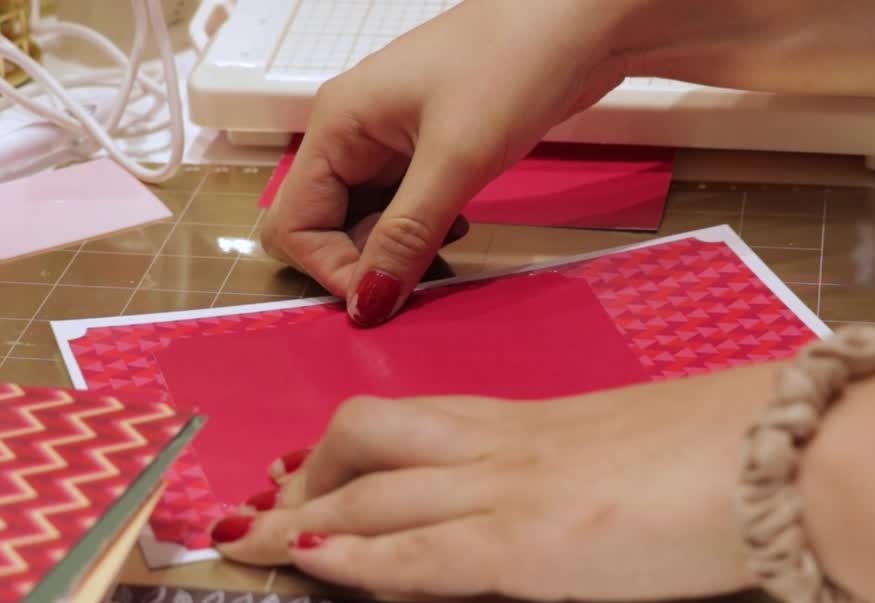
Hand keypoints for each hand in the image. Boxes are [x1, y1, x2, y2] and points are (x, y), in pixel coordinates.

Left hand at [209, 361, 782, 602]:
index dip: (344, 446)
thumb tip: (566, 499)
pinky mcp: (528, 541)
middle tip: (262, 507)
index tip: (306, 467)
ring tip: (245, 542)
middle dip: (304, 475)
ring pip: (371, 486)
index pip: (411, 421)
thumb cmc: (737, 448)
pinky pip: (417, 548)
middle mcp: (505, 442)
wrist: (795, 452)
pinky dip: (357, 557)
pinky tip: (312, 563)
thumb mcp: (638, 453)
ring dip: (299, 518)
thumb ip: (584, 471)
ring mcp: (510, 487)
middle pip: (368, 437)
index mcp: (533, 420)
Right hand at [259, 0, 624, 324]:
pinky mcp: (426, 148)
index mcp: (337, 124)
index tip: (381, 296)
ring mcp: (389, 141)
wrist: (580, 18)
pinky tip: (457, 225)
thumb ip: (406, 235)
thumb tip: (368, 302)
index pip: (294, 222)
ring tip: (444, 248)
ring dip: (397, 250)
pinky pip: (402, 207)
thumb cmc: (514, 60)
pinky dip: (422, 230)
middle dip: (364, 261)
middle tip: (419, 276)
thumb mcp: (456, 159)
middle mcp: (352, 133)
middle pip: (326, 226)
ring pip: (367, 221)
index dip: (330, 268)